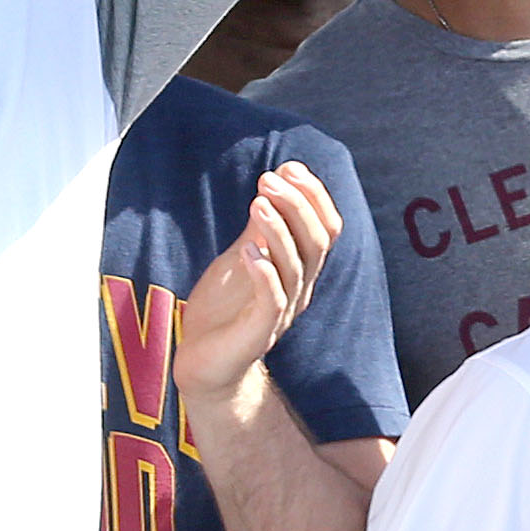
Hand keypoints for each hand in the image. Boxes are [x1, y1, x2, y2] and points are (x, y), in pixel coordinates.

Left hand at [177, 163, 337, 403]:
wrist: (202, 363)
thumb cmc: (225, 309)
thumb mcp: (242, 256)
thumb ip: (260, 226)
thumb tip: (275, 179)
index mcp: (300, 269)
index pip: (327, 229)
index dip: (315, 197)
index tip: (290, 167)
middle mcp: (299, 290)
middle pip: (318, 243)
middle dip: (297, 205)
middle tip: (268, 179)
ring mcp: (282, 313)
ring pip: (297, 268)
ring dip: (278, 231)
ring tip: (257, 203)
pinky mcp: (259, 333)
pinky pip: (273, 301)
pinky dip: (265, 273)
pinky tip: (249, 251)